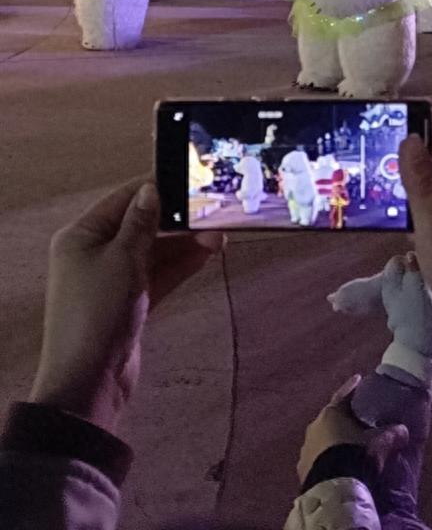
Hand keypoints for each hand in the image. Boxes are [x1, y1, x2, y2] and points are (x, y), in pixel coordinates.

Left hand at [30, 178, 222, 433]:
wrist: (88, 383)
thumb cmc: (95, 316)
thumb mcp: (122, 260)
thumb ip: (141, 224)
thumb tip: (151, 190)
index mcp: (81, 236)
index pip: (124, 199)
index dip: (156, 188)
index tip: (188, 180)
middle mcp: (94, 254)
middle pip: (141, 225)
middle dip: (177, 219)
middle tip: (211, 212)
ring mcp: (111, 280)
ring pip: (154, 251)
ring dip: (184, 243)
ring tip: (217, 235)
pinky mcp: (128, 303)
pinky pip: (157, 275)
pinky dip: (180, 265)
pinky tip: (205, 254)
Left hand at [297, 376, 407, 484]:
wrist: (333, 488)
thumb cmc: (355, 456)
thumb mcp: (378, 444)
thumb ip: (391, 434)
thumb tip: (404, 430)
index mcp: (331, 414)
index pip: (344, 395)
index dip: (353, 387)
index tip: (359, 378)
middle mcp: (315, 426)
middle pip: (331, 417)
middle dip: (343, 417)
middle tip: (355, 418)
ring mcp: (306, 448)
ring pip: (322, 438)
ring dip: (332, 440)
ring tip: (346, 446)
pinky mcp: (302, 468)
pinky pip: (316, 458)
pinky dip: (326, 458)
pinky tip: (335, 465)